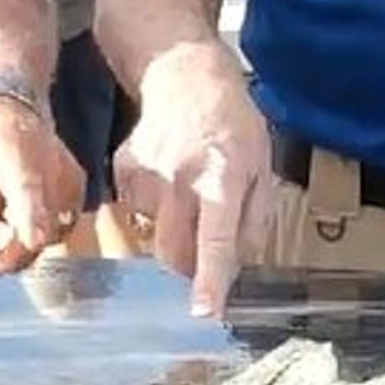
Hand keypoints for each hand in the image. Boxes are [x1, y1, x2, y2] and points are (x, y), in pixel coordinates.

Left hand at [0, 93, 84, 275]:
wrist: (9, 104)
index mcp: (15, 152)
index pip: (31, 192)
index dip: (31, 223)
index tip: (25, 246)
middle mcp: (51, 164)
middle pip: (45, 225)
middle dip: (17, 253)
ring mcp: (69, 177)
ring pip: (56, 232)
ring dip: (27, 243)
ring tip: (2, 224)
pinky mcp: (76, 189)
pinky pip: (61, 226)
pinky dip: (40, 231)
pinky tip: (20, 216)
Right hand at [111, 41, 270, 317]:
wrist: (182, 72)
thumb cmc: (231, 120)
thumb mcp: (261, 164)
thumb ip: (254, 218)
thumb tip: (239, 264)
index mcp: (222, 177)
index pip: (215, 239)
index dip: (209, 279)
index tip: (203, 312)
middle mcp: (180, 177)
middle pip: (173, 252)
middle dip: (187, 266)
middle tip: (203, 247)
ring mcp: (146, 173)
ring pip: (153, 233)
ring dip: (172, 228)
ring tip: (188, 187)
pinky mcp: (123, 169)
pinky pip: (137, 211)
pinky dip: (154, 206)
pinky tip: (168, 173)